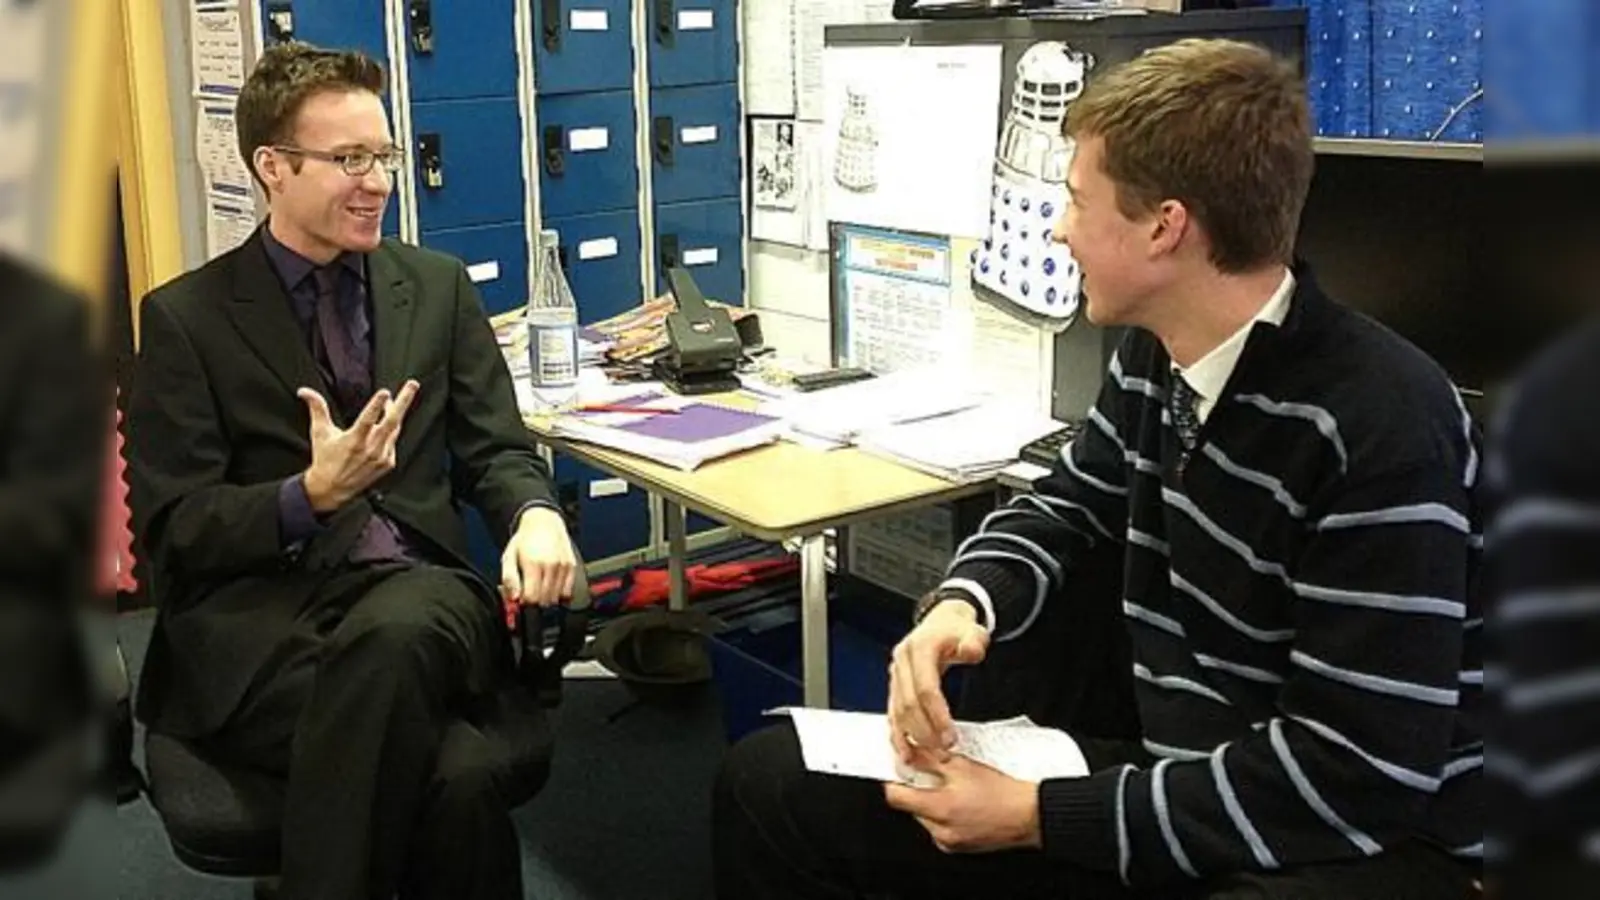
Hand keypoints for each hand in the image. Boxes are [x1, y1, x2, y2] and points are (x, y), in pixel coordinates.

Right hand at [299, 380, 419, 512]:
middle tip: (413, 385)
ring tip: (395, 401)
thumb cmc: (325, 458)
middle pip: (392, 421)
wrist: (332, 488)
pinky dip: (391, 432)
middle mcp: (370, 449)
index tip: (385, 392)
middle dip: (404, 401)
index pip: (367, 419)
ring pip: (395, 429)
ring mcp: (381, 457)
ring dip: (396, 413)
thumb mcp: (319, 433)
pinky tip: (385, 426)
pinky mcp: (387, 463)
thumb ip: (317, 409)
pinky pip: (393, 442)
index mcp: (354, 440)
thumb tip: (305, 391)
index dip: (376, 405)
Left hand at [501, 506, 575, 606]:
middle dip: (535, 601)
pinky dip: (558, 593)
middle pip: (544, 600)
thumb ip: (509, 579)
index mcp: (533, 564)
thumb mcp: (509, 556)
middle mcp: (551, 566)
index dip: (524, 602)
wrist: (543, 522)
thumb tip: (514, 598)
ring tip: (539, 587)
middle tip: (529, 591)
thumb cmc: (524, 541)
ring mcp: (563, 567)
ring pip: (556, 598)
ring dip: (546, 598)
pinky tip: (550, 585)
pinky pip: (567, 592)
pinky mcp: (572, 567)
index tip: (521, 597)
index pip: (531, 598)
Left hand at [884, 754, 1041, 853]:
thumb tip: (910, 753)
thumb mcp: (961, 766)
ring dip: (932, 803)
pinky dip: (945, 816)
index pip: (896, 798)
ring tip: (954, 790)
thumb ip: (929, 759)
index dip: (894, 782)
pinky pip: (940, 829)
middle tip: (934, 775)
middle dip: (919, 790)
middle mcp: (940, 830)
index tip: (899, 771)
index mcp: (939, 808)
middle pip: (911, 808)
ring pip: (926, 818)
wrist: (1027, 815)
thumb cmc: (1002, 792)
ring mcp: (949, 841)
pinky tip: (962, 804)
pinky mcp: (959, 847)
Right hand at [888, 599, 988, 762]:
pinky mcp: (894, 686)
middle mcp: (902, 662)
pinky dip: (898, 734)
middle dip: (925, 731)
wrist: (942, 622)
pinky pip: (892, 713)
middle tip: (944, 751)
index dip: (937, 715)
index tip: (950, 736)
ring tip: (931, 756)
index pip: (925, 689)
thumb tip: (971, 651)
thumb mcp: (972, 632)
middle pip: (908, 704)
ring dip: (912, 737)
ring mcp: (895, 675)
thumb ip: (974, 642)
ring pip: (897, 711)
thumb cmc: (957, 630)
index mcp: (920, 648)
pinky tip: (906, 752)